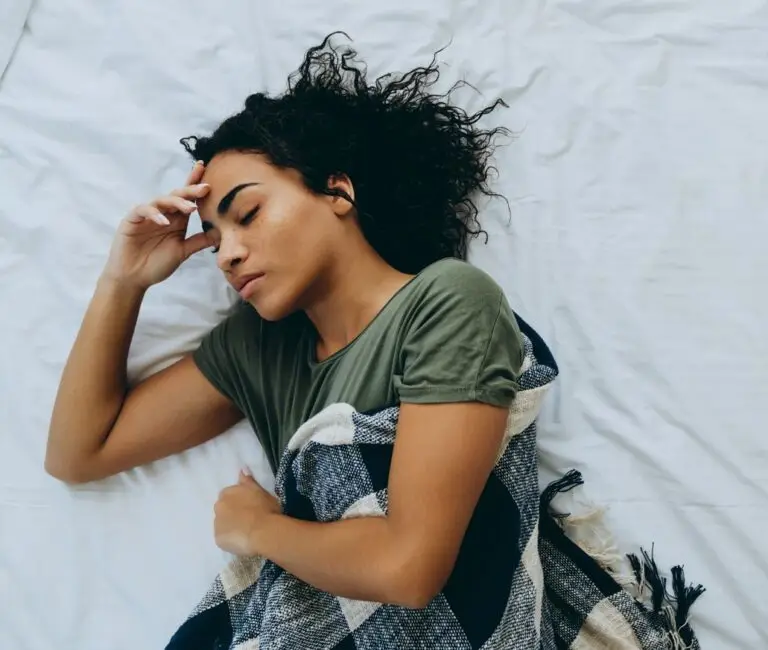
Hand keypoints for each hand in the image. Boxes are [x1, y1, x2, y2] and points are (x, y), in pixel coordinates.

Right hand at [102, 161, 212, 289]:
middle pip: (177, 196)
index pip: (187, 199)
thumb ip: (200, 241)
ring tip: (190, 208)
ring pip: (161, 200)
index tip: (206, 170)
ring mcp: (147, 216)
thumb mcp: (183, 251)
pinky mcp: (132, 220)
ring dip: (176, 202)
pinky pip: (143, 211)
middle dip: (191, 190)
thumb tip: (222, 233)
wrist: (134, 278)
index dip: (195, 184)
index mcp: (177, 219)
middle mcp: (163, 214)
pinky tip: (164, 221)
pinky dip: (154, 214)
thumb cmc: (156, 264)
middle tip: (205, 188)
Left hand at [214, 470, 281, 556]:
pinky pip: (224, 538)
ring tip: (246, 532)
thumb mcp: (260, 490)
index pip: (229, 495)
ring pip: (222, 524)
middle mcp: (218, 506)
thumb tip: (241, 470)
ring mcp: (217, 523)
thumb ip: (248, 481)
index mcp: (228, 492)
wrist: (263, 531)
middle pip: (223, 509)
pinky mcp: (218, 539)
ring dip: (230, 526)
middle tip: (248, 520)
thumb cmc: (265, 508)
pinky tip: (242, 541)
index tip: (249, 507)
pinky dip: (230, 539)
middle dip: (232, 513)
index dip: (239, 502)